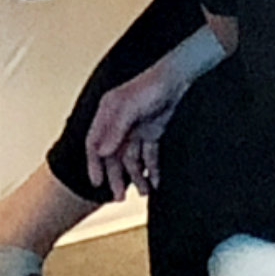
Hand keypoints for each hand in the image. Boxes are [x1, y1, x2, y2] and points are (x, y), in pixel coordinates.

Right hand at [81, 58, 194, 195]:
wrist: (180, 79)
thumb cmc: (153, 85)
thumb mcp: (129, 107)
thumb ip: (114, 129)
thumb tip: (101, 152)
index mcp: (108, 114)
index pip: (94, 144)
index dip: (94, 164)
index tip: (97, 182)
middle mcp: (120, 123)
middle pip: (113, 156)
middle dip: (116, 177)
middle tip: (118, 196)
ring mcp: (137, 128)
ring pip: (132, 159)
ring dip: (136, 176)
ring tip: (143, 191)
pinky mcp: (153, 132)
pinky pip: (149, 155)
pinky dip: (151, 168)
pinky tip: (155, 180)